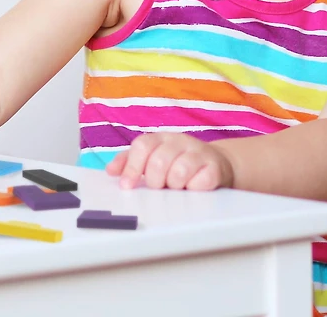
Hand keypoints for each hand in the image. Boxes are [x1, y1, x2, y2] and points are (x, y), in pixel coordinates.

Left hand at [106, 132, 233, 190]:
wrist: (216, 163)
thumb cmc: (177, 162)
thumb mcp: (153, 157)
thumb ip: (129, 161)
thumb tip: (110, 171)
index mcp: (160, 137)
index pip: (142, 146)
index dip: (132, 167)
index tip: (127, 186)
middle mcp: (179, 141)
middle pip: (158, 161)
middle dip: (155, 181)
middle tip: (160, 187)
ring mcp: (199, 152)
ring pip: (179, 172)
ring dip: (174, 185)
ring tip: (177, 187)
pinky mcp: (215, 167)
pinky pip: (200, 182)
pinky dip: (193, 189)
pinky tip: (193, 187)